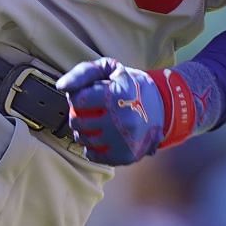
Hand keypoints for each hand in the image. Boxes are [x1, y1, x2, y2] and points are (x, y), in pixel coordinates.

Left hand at [57, 58, 211, 164]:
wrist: (164, 108)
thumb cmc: (131, 86)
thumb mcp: (111, 69)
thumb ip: (83, 72)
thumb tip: (61, 86)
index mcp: (119, 94)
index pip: (77, 99)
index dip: (78, 96)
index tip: (88, 94)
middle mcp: (123, 119)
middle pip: (77, 121)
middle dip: (78, 114)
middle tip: (90, 110)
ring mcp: (125, 140)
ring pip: (83, 139)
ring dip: (83, 131)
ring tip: (96, 123)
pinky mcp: (126, 156)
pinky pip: (93, 155)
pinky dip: (92, 147)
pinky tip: (102, 137)